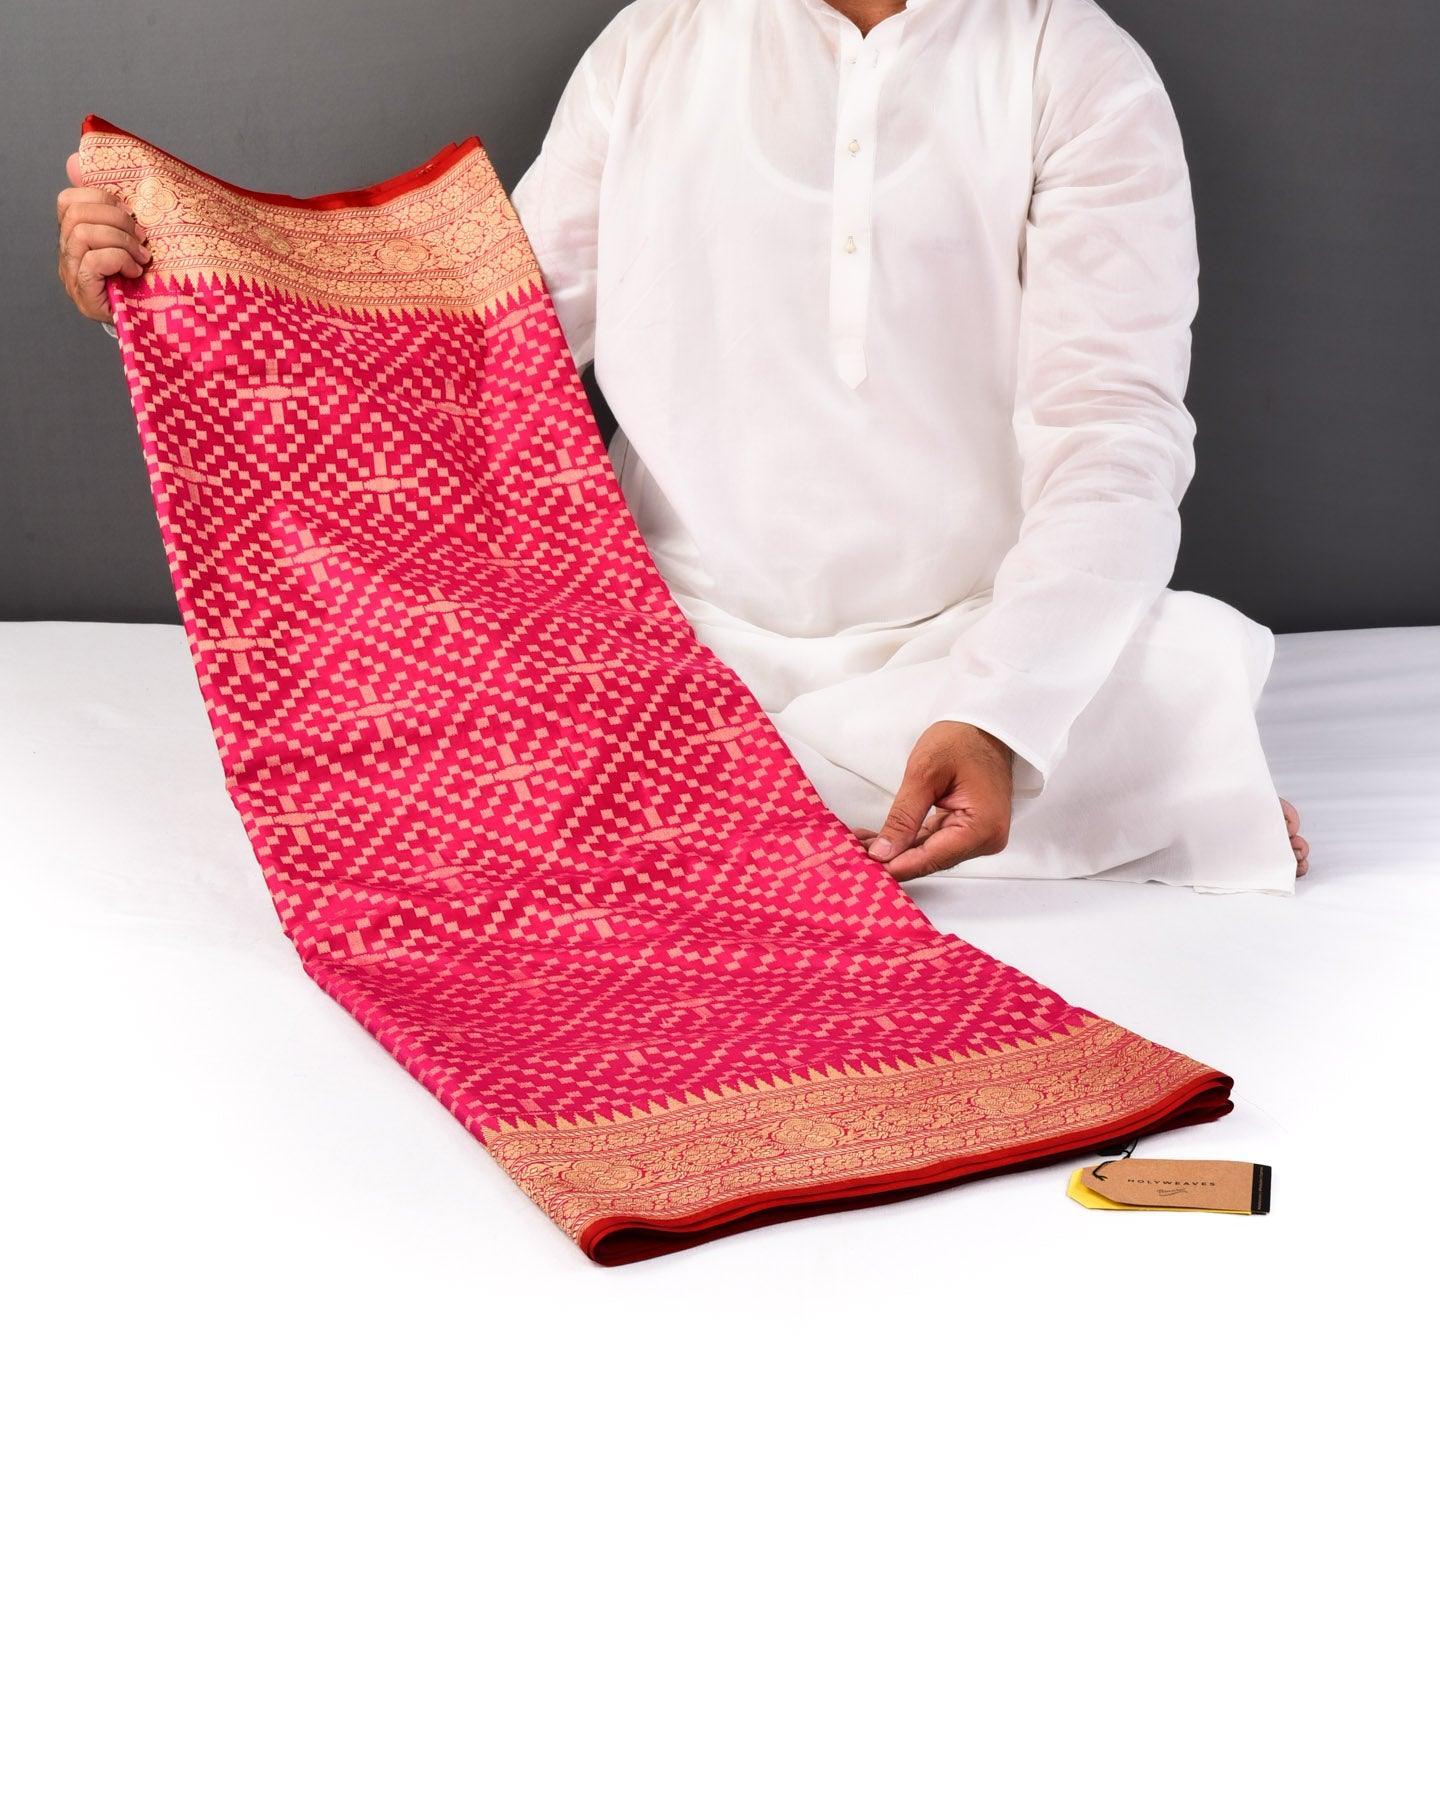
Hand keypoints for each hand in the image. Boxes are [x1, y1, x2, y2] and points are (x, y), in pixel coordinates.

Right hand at [57, 152, 150, 321]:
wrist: (154, 321)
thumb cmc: (145, 276)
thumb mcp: (134, 236)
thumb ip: (114, 205)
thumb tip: (77, 160)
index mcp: (76, 234)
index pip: (68, 200)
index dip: (100, 198)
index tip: (131, 213)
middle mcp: (68, 253)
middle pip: (75, 214)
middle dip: (116, 219)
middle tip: (142, 239)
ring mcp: (73, 274)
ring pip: (82, 234)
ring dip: (120, 240)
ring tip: (141, 258)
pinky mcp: (84, 293)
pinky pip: (92, 261)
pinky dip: (118, 260)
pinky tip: (134, 272)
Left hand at [856, 721, 1013, 879]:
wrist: (982, 726)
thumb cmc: (961, 740)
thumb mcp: (924, 774)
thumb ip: (903, 817)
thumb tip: (883, 852)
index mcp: (982, 827)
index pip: (933, 858)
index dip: (897, 865)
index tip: (866, 867)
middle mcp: (985, 839)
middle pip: (931, 859)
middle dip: (892, 858)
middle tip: (854, 853)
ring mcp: (977, 837)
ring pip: (928, 853)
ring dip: (895, 850)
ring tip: (859, 844)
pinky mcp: (966, 831)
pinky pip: (932, 842)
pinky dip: (906, 841)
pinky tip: (879, 839)